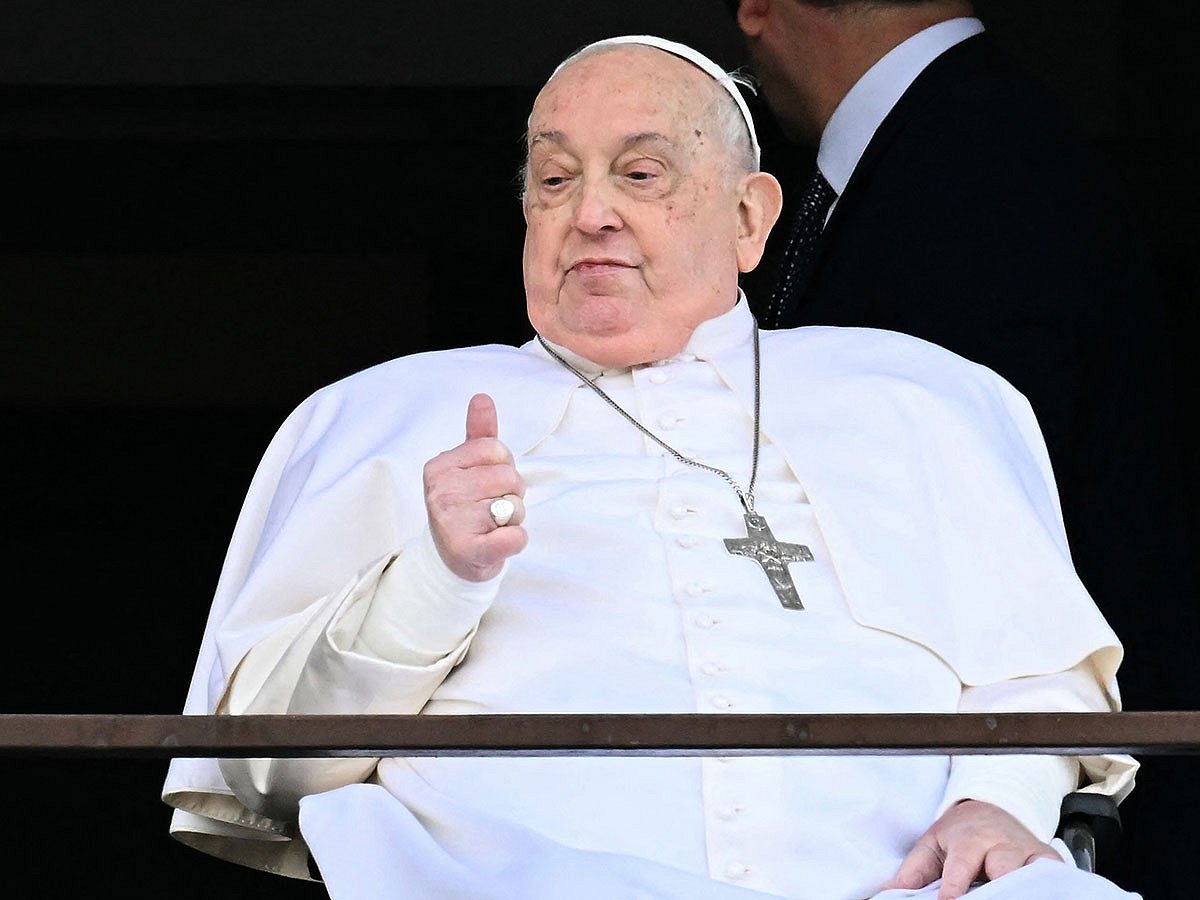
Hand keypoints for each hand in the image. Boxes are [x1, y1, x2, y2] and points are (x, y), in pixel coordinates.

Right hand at [422, 393, 526, 580]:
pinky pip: (515, 537)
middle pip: (508, 477)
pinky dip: (517, 540)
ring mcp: (453, 523)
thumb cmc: (465, 507)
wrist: (452, 559)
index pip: (495, 449)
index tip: (488, 482)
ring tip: (492, 525)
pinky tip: (499, 542)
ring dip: (513, 518)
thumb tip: (482, 398)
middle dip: (511, 493)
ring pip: (515, 506)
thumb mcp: (468, 468)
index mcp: (440, 467)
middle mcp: (441, 493)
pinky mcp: (469, 550)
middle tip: (492, 507)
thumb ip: (478, 434)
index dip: (503, 466)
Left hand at [882, 799, 1061, 899]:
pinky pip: (1053, 874)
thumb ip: (912, 873)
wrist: (989, 808)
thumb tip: (889, 896)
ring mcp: (1027, 852)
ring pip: (1032, 871)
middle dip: (998, 889)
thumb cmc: (957, 834)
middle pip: (1003, 868)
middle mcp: (1001, 844)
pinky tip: (1041, 893)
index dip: (955, 886)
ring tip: (1017, 897)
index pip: (961, 865)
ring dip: (1026, 888)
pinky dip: (1048, 886)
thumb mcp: (930, 846)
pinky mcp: (1047, 861)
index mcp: (968, 838)